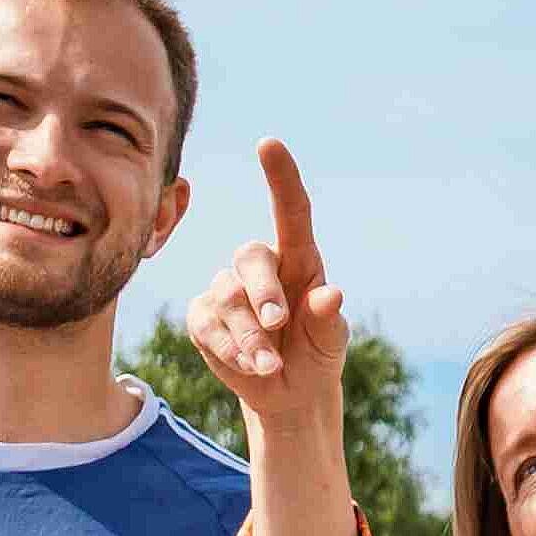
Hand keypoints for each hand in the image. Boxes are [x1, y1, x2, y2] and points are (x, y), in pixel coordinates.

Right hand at [183, 143, 351, 436]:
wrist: (291, 391)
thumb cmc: (316, 352)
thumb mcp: (331, 340)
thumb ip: (329, 318)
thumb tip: (331, 293)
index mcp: (299, 260)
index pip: (291, 212)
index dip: (280, 177)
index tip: (269, 144)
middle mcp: (260, 267)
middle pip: (251, 257)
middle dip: (264, 292)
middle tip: (279, 323)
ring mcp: (227, 290)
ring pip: (228, 298)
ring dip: (250, 337)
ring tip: (270, 365)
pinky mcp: (204, 317)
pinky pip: (208, 325)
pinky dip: (230, 350)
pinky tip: (251, 367)